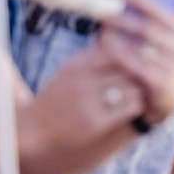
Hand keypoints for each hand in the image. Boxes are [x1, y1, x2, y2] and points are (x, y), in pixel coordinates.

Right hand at [28, 45, 148, 149]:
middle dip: (136, 74)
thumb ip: (92, 57)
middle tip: (142, 80)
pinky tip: (131, 108)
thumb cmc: (56, 99)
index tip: (136, 63)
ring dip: (138, 90)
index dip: (130, 56)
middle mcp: (81, 81)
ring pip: (132, 86)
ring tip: (136, 94)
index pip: (117, 50)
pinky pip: (130, 106)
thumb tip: (120, 42)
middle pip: (127, 68)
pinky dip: (135, 106)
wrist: (31, 131)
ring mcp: (87, 102)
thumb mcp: (69, 71)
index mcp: (76, 65)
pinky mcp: (95, 123)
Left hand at [98, 0, 173, 125]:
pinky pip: (138, 65)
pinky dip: (121, 55)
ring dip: (120, 35)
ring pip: (141, 45)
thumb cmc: (161, 60)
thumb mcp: (166, 37)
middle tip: (104, 13)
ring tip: (102, 29)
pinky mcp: (165, 82)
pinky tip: (107, 48)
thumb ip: (157, 16)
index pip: (163, 10)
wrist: (171, 97)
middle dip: (124, 19)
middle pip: (148, 27)